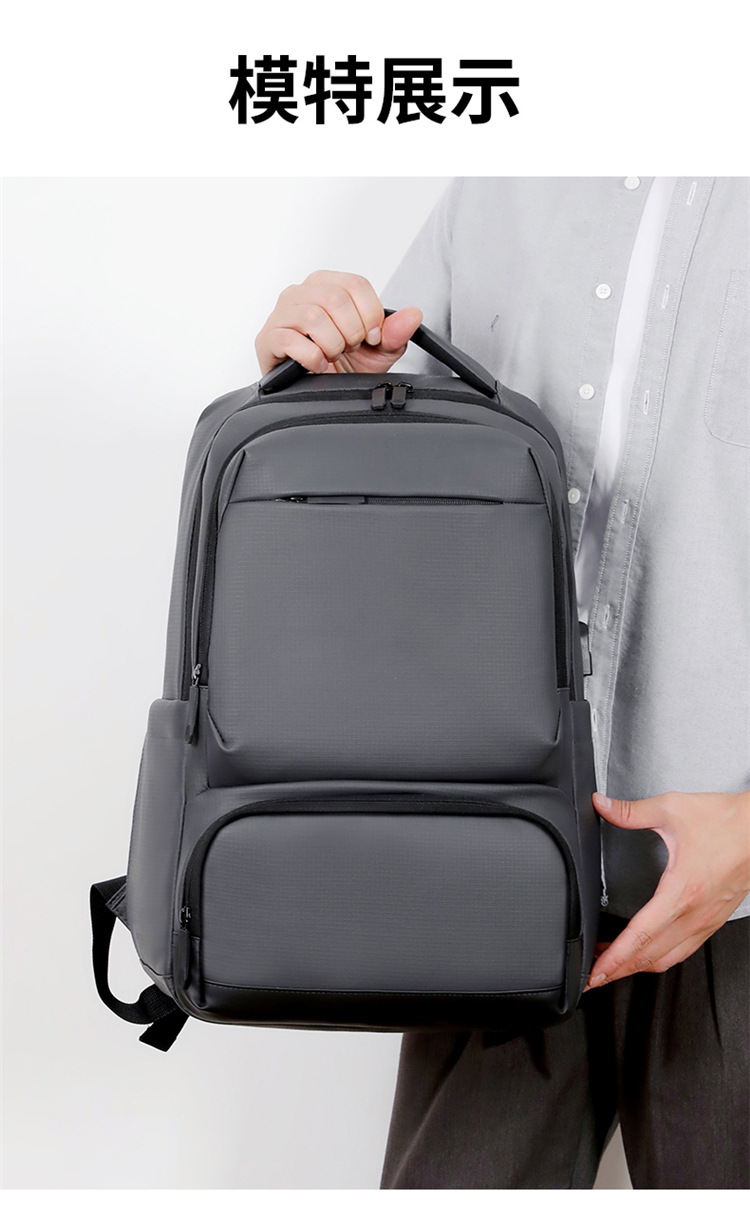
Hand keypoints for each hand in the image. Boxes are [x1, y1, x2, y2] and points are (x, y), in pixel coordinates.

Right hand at [255, 269, 422, 376]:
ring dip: (332, 345)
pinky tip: (318, 365)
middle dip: (352, 332)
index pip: (355, 284)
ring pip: (314, 317)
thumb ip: (395, 333)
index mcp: (326, 285)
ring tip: (332, 357)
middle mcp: (301, 293)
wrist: (316, 392)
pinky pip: (292, 340)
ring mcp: (281, 314)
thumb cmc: (342, 366)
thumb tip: (414, 315)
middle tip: (349, 349)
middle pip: (336, 298)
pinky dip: (312, 357)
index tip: (372, 337)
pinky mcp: (268, 338)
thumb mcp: (376, 352)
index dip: (371, 314)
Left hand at [584, 788, 749, 987]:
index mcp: (682, 892)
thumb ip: (631, 811)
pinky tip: (646, 951)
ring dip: (638, 967)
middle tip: (592, 975)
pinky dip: (660, 957)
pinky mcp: (713, 920)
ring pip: (668, 958)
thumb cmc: (726, 821)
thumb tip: (602, 806)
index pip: (640, 936)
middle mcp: (695, 914)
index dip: (614, 958)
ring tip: (613, 965)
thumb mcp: (672, 809)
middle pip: (651, 957)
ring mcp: (706, 920)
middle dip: (618, 970)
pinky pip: (683, 949)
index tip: (595, 973)